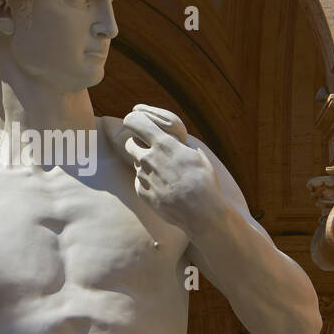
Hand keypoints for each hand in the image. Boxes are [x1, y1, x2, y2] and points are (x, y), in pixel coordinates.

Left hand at [116, 105, 225, 233]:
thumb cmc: (204, 182)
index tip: (135, 122)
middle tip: (150, 150)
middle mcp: (149, 158)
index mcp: (163, 144)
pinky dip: (147, 182)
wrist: (201, 213)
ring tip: (164, 174)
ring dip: (145, 165)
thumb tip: (179, 143)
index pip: (135, 122)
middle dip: (137, 144)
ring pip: (136, 164)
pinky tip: (163, 188)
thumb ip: (181, 146)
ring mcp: (143, 176)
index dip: (133, 120)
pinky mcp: (141, 193)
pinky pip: (139, 181)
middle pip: (129, 143)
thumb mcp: (198, 156)